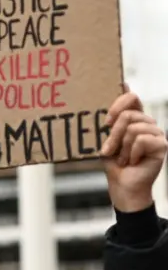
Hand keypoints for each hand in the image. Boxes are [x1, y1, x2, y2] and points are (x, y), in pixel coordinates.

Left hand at [101, 90, 167, 212]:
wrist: (122, 185)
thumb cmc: (113, 162)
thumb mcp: (108, 138)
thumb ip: (113, 118)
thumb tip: (124, 85)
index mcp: (134, 119)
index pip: (132, 98)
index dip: (119, 102)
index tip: (106, 121)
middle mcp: (147, 123)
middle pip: (128, 115)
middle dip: (113, 135)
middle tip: (109, 150)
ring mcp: (157, 133)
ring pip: (133, 128)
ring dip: (122, 147)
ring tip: (124, 159)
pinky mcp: (162, 145)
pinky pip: (141, 140)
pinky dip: (132, 153)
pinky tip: (134, 161)